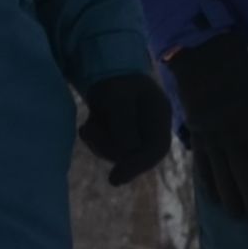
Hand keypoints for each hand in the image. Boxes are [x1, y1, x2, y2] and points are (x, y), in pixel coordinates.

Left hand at [75, 68, 174, 183]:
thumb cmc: (116, 79)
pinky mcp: (123, 138)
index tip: (113, 179)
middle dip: (108, 147)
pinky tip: (89, 124)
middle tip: (89, 129)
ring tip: (89, 124)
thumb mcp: (118, 96)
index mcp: (159, 115)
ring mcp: (138, 135)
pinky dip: (95, 141)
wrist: (108, 69)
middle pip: (135, 156)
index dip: (137, 166)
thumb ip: (124, 123)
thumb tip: (126, 152)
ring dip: (98, 143)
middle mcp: (152, 129)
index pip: (156, 149)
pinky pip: (108, 151)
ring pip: (118, 156)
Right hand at [167, 29, 247, 221]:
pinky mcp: (195, 134)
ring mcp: (208, 135)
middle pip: (241, 172)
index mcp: (247, 118)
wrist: (192, 48)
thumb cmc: (235, 57)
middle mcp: (227, 132)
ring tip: (239, 216)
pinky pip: (201, 164)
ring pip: (220, 173)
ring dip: (230, 197)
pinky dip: (208, 183)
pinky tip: (215, 198)